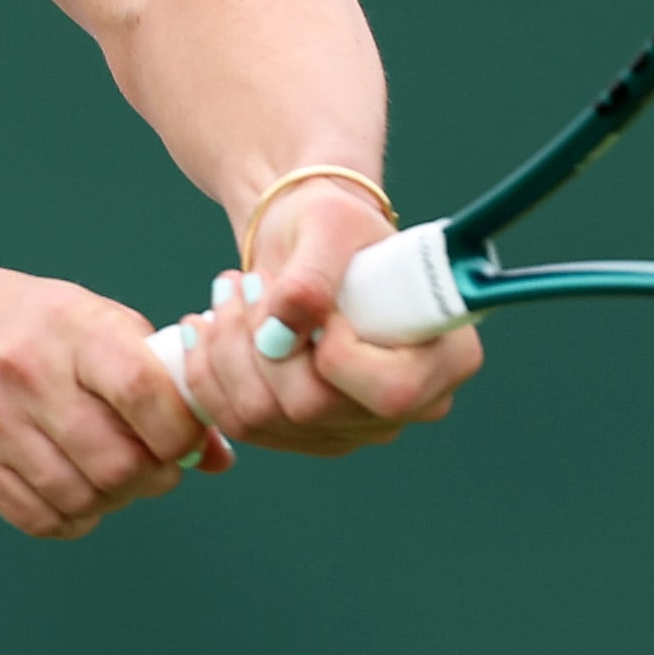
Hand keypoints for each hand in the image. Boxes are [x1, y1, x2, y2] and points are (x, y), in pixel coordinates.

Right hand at [0, 262, 210, 537]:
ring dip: (112, 501)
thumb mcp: (79, 317)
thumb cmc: (5, 318)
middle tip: (153, 468)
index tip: (185, 439)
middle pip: (120, 462)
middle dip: (153, 478)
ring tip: (110, 479)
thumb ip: (150, 375)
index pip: (147, 391)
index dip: (181, 431)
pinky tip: (73, 497)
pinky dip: (71, 519)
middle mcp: (28, 370)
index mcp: (70, 324)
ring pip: (82, 497)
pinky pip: (36, 517)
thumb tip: (217, 455)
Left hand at [173, 180, 481, 456]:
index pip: (391, 392)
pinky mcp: (307, 433)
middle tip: (243, 282)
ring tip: (225, 294)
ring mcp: (356, 426)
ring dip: (224, 351)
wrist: (308, 237)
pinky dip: (207, 374)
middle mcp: (410, 406)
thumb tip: (278, 331)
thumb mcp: (329, 224)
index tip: (305, 295)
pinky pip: (239, 423)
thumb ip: (311, 276)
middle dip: (257, 341)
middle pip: (312, 409)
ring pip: (263, 418)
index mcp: (446, 356)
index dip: (336, 355)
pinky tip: (207, 329)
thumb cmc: (333, 221)